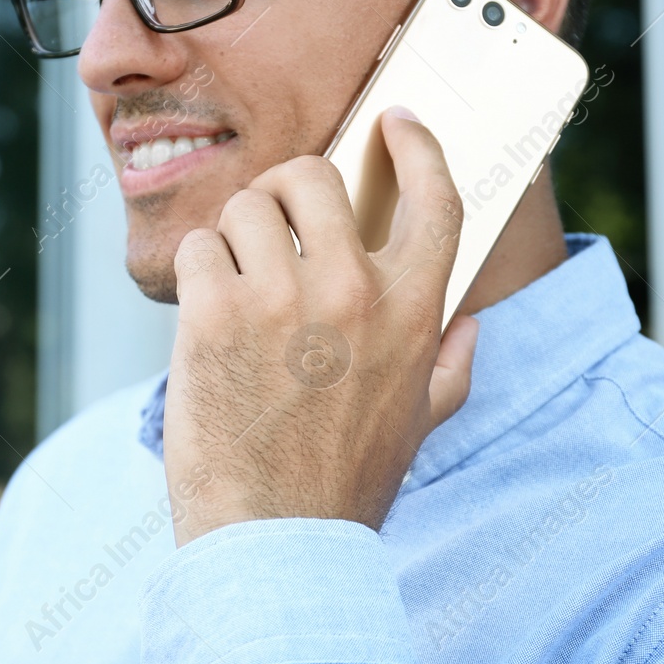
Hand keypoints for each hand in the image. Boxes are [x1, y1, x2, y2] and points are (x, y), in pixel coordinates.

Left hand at [162, 107, 478, 545]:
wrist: (275, 539)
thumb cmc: (344, 485)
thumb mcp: (418, 426)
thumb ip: (449, 366)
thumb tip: (470, 323)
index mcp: (413, 313)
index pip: (435, 199)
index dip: (416, 146)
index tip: (395, 123)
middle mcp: (354, 292)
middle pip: (314, 175)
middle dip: (285, 190)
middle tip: (271, 222)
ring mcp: (282, 298)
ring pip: (245, 206)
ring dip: (233, 237)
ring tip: (234, 287)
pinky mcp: (215, 312)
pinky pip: (197, 247)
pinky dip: (194, 274)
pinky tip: (203, 317)